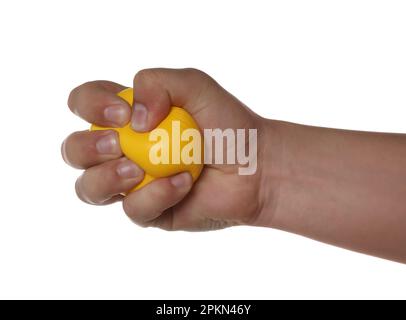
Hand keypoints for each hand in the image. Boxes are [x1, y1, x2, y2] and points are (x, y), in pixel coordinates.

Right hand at [62, 68, 270, 230]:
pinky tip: (182, 183)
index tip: (122, 113)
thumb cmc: (227, 123)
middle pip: (74, 150)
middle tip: (120, 144)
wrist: (255, 166)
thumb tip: (130, 120)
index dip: (90, 105)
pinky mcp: (148, 210)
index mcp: (127, 115)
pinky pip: (132, 209)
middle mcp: (124, 149)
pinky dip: (155, 195)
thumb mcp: (195, 86)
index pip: (85, 103)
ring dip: (106, 177)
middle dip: (86, 148)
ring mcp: (133, 182)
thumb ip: (157, 82)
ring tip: (137, 169)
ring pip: (89, 188)